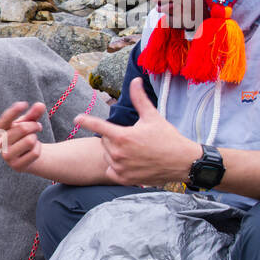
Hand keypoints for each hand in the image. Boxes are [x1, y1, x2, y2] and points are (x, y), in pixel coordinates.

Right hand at [0, 101, 46, 172]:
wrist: (26, 156)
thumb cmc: (25, 135)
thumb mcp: (28, 122)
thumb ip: (33, 113)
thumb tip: (40, 105)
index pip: (6, 119)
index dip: (14, 111)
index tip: (24, 104)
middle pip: (23, 128)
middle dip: (34, 126)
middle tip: (38, 127)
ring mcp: (6, 156)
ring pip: (30, 141)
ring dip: (36, 138)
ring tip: (34, 139)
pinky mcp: (16, 166)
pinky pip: (35, 153)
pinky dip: (38, 149)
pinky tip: (33, 150)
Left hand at [72, 77, 198, 185]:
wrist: (182, 162)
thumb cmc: (167, 137)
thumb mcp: (152, 116)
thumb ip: (139, 99)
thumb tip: (135, 80)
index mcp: (122, 136)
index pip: (98, 126)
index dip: (86, 121)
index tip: (77, 118)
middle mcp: (118, 153)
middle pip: (105, 141)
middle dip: (114, 138)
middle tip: (133, 139)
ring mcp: (120, 167)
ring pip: (107, 155)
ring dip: (116, 152)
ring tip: (135, 152)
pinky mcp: (123, 178)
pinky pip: (110, 169)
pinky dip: (116, 166)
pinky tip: (130, 163)